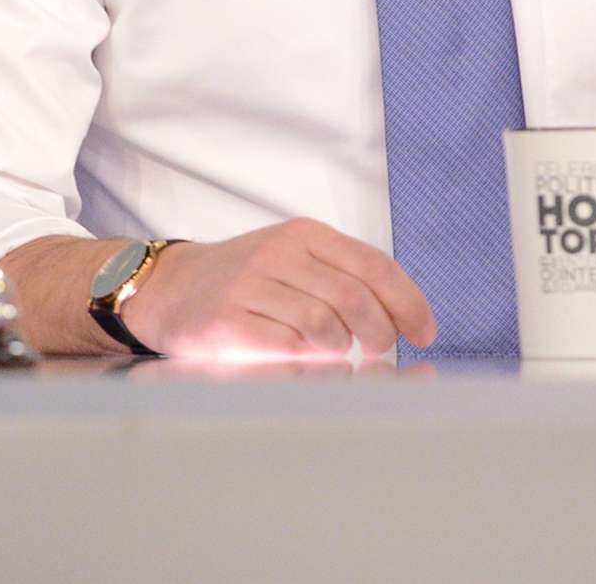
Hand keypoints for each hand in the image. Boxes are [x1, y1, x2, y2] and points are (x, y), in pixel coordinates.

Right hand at [120, 219, 435, 359]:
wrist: (170, 288)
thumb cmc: (247, 280)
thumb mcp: (295, 258)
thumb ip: (344, 276)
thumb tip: (404, 316)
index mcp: (304, 234)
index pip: (374, 266)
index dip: (408, 304)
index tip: (425, 333)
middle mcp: (277, 253)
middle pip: (355, 299)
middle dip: (380, 334)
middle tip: (379, 351)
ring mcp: (249, 286)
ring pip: (324, 326)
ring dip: (341, 350)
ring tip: (335, 353)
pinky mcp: (226, 322)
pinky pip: (286, 348)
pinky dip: (305, 360)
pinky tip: (303, 358)